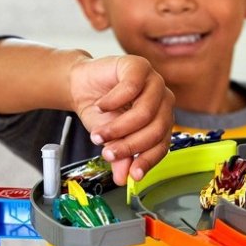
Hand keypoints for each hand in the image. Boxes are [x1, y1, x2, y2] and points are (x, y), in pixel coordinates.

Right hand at [68, 55, 174, 184]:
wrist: (82, 86)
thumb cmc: (102, 112)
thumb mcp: (110, 140)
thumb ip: (120, 157)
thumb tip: (123, 179)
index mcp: (161, 119)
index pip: (162, 144)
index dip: (147, 160)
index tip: (133, 175)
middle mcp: (163, 101)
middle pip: (155, 129)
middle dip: (129, 145)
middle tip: (107, 153)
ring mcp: (153, 82)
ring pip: (144, 112)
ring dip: (118, 127)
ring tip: (98, 134)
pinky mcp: (138, 65)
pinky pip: (131, 88)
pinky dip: (113, 101)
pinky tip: (101, 105)